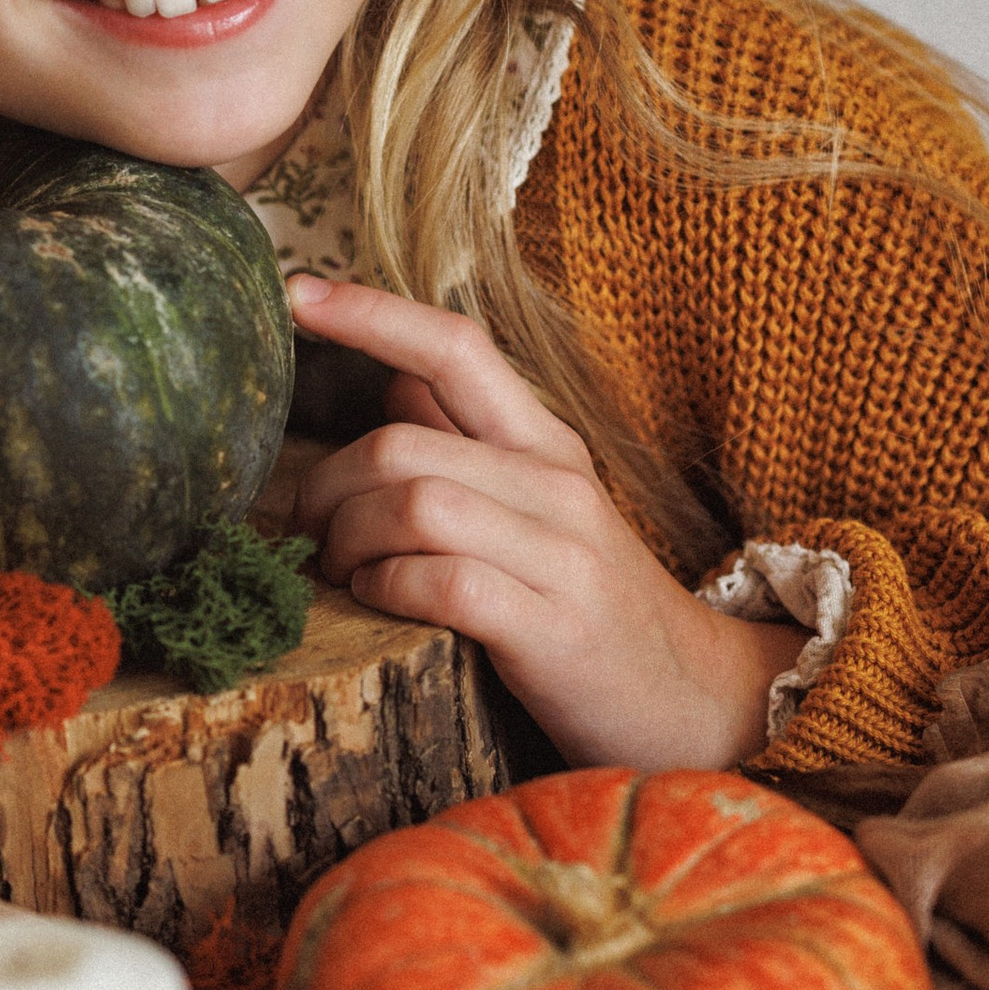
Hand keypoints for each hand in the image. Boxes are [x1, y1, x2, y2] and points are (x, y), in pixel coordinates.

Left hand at [286, 276, 785, 771]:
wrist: (694, 698)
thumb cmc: (590, 600)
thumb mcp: (541, 505)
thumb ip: (470, 441)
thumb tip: (396, 377)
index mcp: (545, 443)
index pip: (455, 345)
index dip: (370, 312)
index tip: (295, 292)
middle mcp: (555, 483)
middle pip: (400, 442)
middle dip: (325, 484)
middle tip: (305, 528)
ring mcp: (559, 554)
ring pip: (412, 505)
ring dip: (347, 540)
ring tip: (338, 570)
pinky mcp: (551, 627)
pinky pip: (439, 581)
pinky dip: (385, 588)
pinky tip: (377, 602)